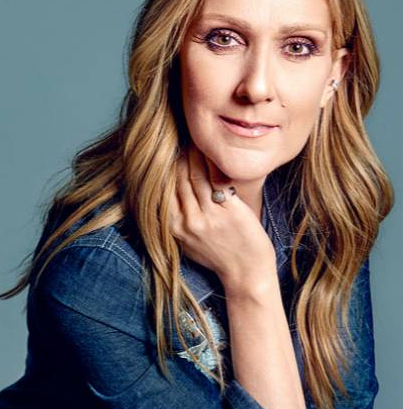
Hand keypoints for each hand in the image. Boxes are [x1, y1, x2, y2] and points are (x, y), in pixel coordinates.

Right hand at [169, 143, 276, 295]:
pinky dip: (213, 162)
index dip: (163, 166)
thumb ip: (174, 219)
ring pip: (196, 174)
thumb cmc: (217, 256)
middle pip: (177, 178)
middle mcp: (187, 222)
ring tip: (196, 138)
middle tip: (178, 135)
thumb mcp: (186, 241)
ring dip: (195, 153)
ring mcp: (208, 217)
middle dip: (177, 154)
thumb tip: (164, 192)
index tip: (165, 149)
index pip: (162, 188)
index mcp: (173, 228)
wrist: (246, 274)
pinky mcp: (229, 211)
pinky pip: (216, 178)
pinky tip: (214, 150)